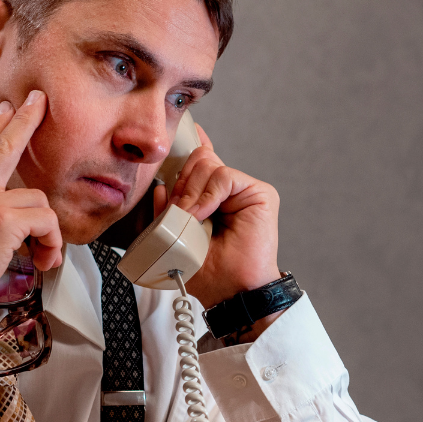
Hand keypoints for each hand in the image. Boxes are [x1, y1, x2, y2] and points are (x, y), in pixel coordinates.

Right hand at [0, 91, 64, 325]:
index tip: (6, 109)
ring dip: (45, 229)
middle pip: (2, 144)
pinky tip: (42, 258)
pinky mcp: (3, 220)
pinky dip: (51, 242)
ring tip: (41, 253)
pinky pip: (46, 220)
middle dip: (24, 120)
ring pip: (35, 198)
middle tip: (38, 102)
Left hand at [163, 121, 281, 311]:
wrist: (233, 291)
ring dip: (192, 193)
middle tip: (179, 212)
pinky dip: (208, 194)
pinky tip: (204, 213)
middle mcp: (230, 192)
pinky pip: (224, 176)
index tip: (191, 130)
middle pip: (198, 161)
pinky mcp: (260, 193)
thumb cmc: (209, 272)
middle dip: (181, 184)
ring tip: (191, 219)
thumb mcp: (176, 238)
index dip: (195, 146)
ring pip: (208, 165)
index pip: (203, 164)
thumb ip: (168, 212)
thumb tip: (162, 189)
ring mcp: (245, 191)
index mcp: (212, 199)